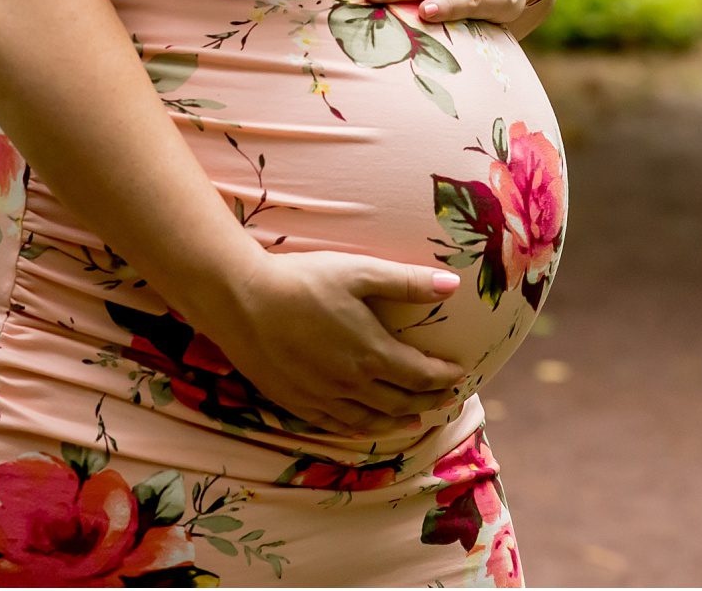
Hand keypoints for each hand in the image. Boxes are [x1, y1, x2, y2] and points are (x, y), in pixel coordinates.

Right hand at [203, 248, 469, 437]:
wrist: (241, 301)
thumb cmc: (302, 281)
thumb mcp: (359, 271)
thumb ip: (407, 282)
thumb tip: (452, 284)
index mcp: (372, 353)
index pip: (421, 375)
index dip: (445, 377)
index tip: (460, 374)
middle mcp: (352, 383)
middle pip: (401, 402)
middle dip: (430, 401)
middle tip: (449, 399)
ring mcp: (322, 397)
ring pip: (371, 420)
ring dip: (399, 421)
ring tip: (416, 420)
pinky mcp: (296, 401)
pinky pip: (336, 425)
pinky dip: (360, 428)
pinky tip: (364, 425)